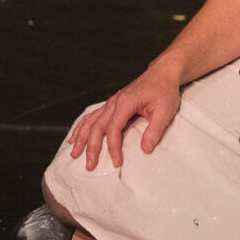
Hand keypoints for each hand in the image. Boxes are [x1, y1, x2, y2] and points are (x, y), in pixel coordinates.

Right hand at [67, 67, 181, 169]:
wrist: (162, 73)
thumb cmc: (165, 91)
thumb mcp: (165, 111)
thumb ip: (154, 131)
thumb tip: (145, 150)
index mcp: (126, 103)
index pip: (113, 128)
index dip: (113, 147)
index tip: (116, 162)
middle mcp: (114, 102)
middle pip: (97, 127)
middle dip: (92, 148)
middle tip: (90, 166)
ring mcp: (111, 102)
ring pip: (91, 121)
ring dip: (82, 138)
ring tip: (74, 154)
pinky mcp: (112, 103)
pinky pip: (92, 116)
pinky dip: (82, 127)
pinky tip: (75, 137)